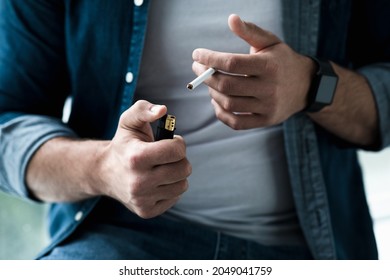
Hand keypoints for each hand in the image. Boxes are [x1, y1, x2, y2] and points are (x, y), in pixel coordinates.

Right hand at [95, 100, 191, 217]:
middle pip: (184, 169)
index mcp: (136, 158)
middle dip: (179, 159)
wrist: (105, 172)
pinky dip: (170, 188)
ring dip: (176, 174)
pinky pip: (175, 197)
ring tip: (162, 168)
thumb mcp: (129, 121)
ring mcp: (142, 199)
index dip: (178, 143)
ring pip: (182, 184)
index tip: (170, 142)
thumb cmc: (123, 144)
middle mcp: (139, 182)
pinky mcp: (146, 211)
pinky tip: (157, 181)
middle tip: (165, 156)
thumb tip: (162, 110)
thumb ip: (144, 109)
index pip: (177, 151)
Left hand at [192, 14, 315, 129]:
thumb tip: (231, 19)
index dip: (209, 59)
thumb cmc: (281, 60)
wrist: (306, 86)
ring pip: (229, 104)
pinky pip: (236, 123)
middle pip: (227, 85)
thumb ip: (250, 31)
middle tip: (198, 68)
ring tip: (210, 83)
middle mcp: (269, 88)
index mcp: (268, 66)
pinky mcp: (265, 121)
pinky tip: (217, 102)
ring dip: (212, 93)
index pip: (231, 63)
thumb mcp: (270, 42)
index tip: (197, 54)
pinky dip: (221, 114)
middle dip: (206, 76)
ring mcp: (267, 107)